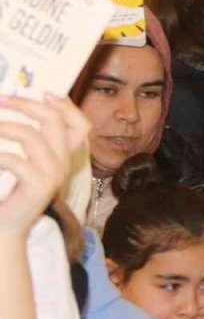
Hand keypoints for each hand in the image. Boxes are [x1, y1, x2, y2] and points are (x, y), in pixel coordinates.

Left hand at [0, 96, 90, 242]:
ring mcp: (52, 175)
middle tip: (1, 100)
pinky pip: (14, 160)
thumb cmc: (9, 193)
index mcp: (63, 156)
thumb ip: (26, 141)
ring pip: (31, 136)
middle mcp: (63, 163)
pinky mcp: (37, 187)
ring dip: (4, 127)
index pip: (81, 126)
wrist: (5, 227)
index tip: (44, 91)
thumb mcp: (23, 162)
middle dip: (25, 104)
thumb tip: (11, 108)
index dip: (66, 105)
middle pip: (54, 121)